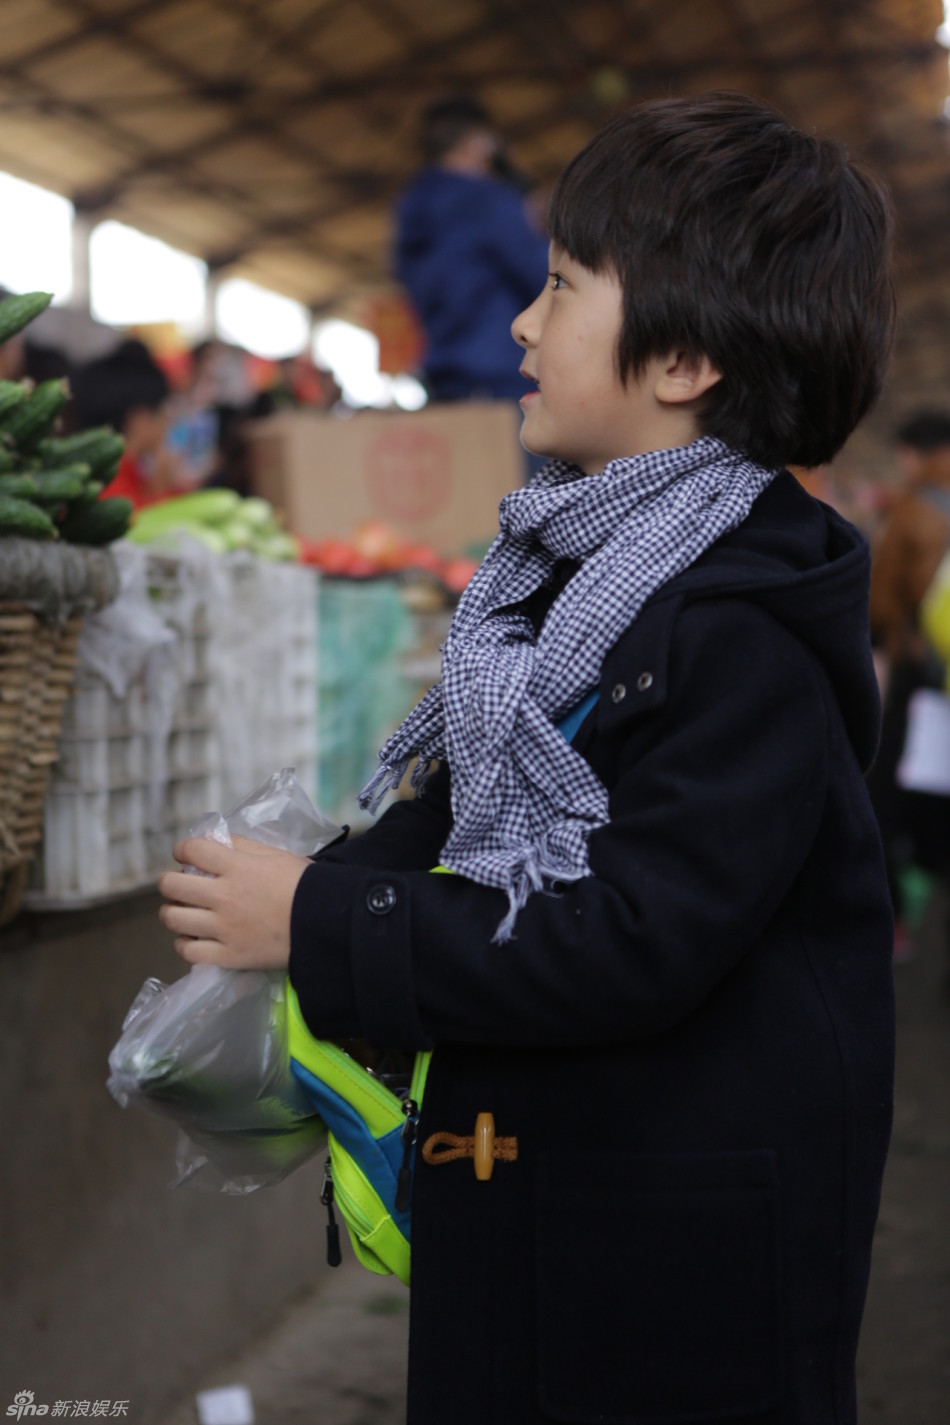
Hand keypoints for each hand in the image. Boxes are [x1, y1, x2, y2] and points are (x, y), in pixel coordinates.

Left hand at [158, 836, 311, 968]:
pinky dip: (184, 944)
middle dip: (170, 882)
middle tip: (182, 885)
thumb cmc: (304, 884)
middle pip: (171, 885)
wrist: (325, 924)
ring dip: (173, 911)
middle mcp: (224, 896)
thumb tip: (211, 839)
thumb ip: (242, 845)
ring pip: (173, 918)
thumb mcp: (276, 854)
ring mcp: (223, 929)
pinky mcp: (228, 956)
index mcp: (237, 867)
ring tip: (184, 912)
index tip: (186, 854)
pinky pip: (188, 951)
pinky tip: (193, 938)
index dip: (183, 849)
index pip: (191, 850)